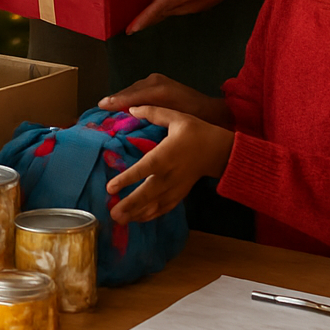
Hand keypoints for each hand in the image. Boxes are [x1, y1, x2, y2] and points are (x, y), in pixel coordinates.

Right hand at [98, 73, 232, 126]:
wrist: (212, 111)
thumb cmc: (194, 118)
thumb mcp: (172, 117)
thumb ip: (151, 114)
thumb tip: (130, 112)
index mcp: (158, 89)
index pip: (131, 95)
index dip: (115, 100)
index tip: (101, 105)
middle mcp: (155, 81)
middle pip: (130, 90)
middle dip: (115, 98)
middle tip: (100, 107)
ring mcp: (157, 80)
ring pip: (133, 89)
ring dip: (122, 97)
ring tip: (108, 106)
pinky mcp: (159, 83)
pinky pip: (139, 89)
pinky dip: (130, 95)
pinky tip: (124, 103)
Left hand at [105, 105, 233, 224]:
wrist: (219, 151)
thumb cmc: (196, 132)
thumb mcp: (176, 117)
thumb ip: (153, 112)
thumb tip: (132, 109)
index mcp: (166, 155)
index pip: (144, 169)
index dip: (127, 179)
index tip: (110, 188)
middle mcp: (169, 174)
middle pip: (148, 193)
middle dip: (130, 204)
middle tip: (113, 214)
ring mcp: (176, 187)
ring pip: (155, 204)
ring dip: (137, 213)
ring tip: (120, 220)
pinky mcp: (180, 194)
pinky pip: (164, 207)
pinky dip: (151, 215)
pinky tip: (137, 219)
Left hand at [131, 0, 302, 32]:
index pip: (162, 6)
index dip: (145, 17)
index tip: (130, 28)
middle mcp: (192, 1)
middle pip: (163, 13)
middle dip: (144, 19)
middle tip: (124, 24)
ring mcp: (197, 5)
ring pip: (170, 12)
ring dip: (154, 15)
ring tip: (135, 15)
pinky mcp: (200, 4)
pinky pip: (177, 9)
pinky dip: (164, 9)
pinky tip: (156, 4)